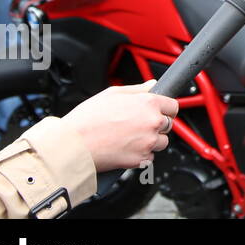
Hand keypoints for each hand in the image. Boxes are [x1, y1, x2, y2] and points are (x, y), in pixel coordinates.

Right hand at [63, 81, 178, 171]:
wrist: (71, 146)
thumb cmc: (87, 119)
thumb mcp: (112, 94)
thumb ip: (138, 89)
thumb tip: (153, 85)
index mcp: (148, 103)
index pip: (173, 106)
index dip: (165, 109)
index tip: (158, 112)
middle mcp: (152, 122)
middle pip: (168, 124)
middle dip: (156, 125)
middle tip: (137, 125)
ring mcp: (147, 142)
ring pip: (161, 142)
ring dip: (151, 141)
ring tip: (129, 138)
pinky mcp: (140, 160)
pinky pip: (149, 158)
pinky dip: (141, 155)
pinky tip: (125, 149)